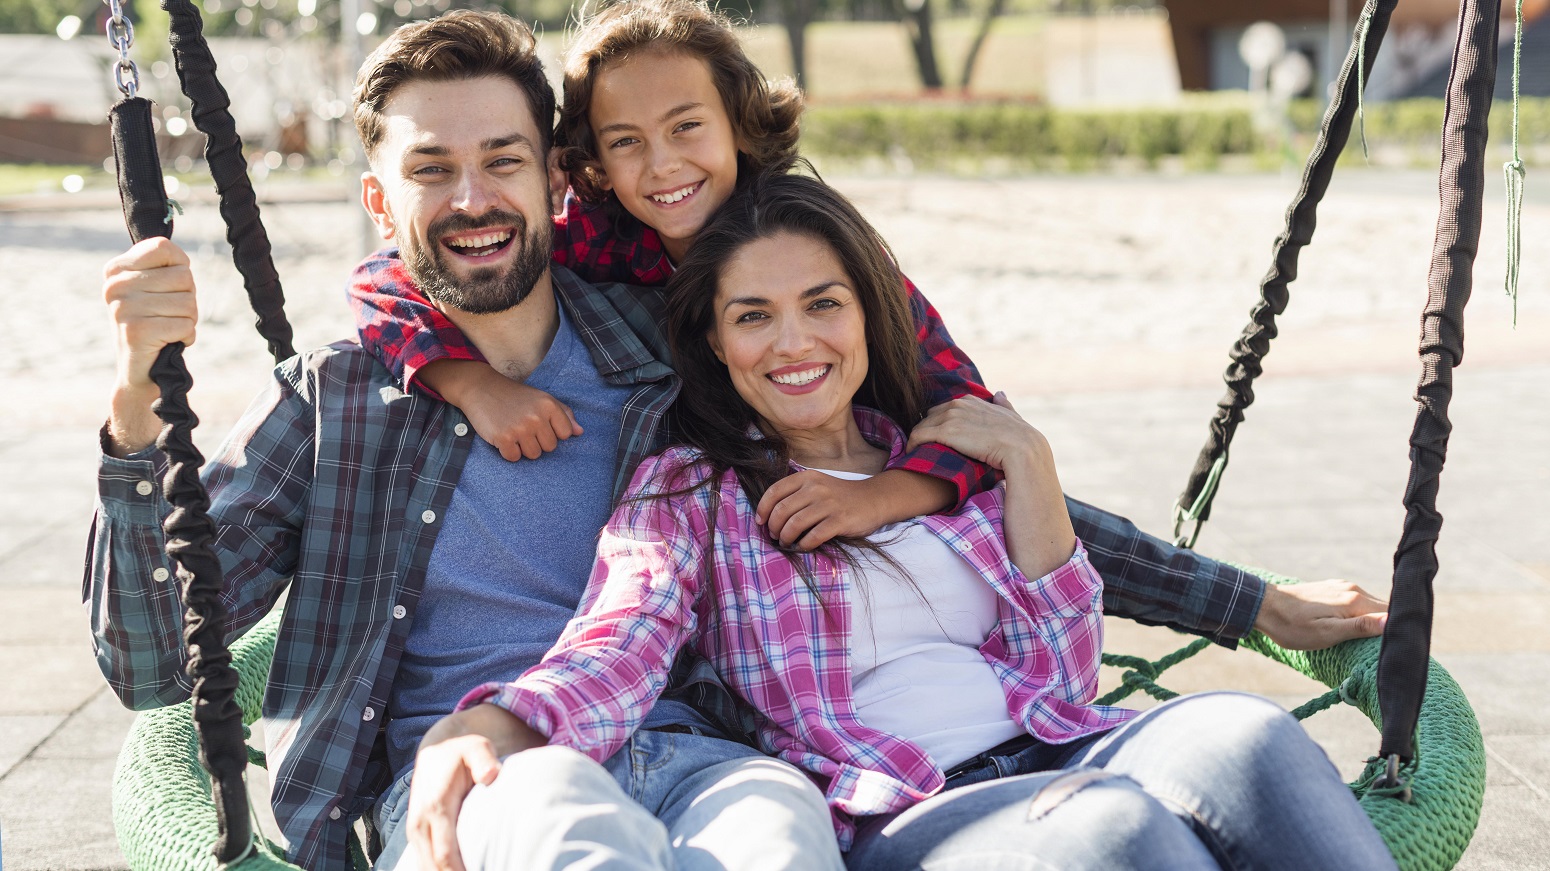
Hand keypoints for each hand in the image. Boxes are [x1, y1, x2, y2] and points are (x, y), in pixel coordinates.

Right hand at [102, 238, 197, 454]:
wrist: (140, 371)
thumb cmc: (155, 323)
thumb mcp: (155, 288)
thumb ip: (164, 265)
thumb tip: (178, 253)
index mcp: (115, 269)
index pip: (166, 248)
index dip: (180, 269)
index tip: (168, 288)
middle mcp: (114, 285)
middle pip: (183, 277)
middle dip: (187, 299)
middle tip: (168, 315)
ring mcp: (122, 308)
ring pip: (188, 302)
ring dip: (187, 320)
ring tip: (167, 329)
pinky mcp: (136, 331)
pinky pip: (186, 324)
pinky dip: (186, 336)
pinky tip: (168, 342)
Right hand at [408, 704, 545, 870]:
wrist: (437, 750)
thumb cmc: (461, 752)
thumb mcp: (476, 748)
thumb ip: (484, 761)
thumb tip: (490, 775)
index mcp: (436, 806)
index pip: (445, 853)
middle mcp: (421, 822)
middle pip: (433, 866)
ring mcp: (416, 830)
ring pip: (425, 866)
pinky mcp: (417, 834)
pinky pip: (424, 860)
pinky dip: (437, 869)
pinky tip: (457, 870)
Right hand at [429, 361, 582, 460]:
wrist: (481, 388)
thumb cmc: (514, 396)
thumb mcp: (542, 398)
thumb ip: (563, 414)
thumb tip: (580, 432)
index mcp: (549, 405)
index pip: (565, 434)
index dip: (552, 432)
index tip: (540, 424)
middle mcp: (536, 417)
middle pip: (549, 447)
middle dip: (537, 441)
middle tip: (523, 426)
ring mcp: (520, 428)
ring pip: (533, 455)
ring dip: (523, 447)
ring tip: (514, 431)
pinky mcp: (503, 438)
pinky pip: (514, 458)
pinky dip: (508, 451)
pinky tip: (503, 436)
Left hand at [756, 471, 879, 549]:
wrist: (873, 499)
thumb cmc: (840, 496)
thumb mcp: (817, 486)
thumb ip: (796, 495)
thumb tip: (770, 516)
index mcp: (807, 478)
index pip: (774, 491)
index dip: (763, 509)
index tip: (760, 522)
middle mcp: (816, 488)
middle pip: (782, 510)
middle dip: (773, 527)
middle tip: (775, 536)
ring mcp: (828, 504)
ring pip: (795, 524)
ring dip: (786, 537)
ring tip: (786, 542)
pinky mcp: (840, 520)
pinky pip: (814, 536)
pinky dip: (804, 545)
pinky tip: (803, 547)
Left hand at [906, 394, 1046, 471]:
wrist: (1022, 449)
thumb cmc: (1019, 438)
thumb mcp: (1010, 415)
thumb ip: (1003, 404)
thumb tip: (1000, 392)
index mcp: (970, 400)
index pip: (943, 409)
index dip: (938, 424)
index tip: (936, 439)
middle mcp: (958, 404)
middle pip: (929, 417)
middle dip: (926, 431)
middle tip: (923, 448)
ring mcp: (951, 416)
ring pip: (921, 426)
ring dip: (917, 440)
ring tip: (915, 454)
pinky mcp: (946, 432)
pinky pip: (918, 436)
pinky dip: (912, 445)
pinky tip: (913, 455)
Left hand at [1253, 580, 1388, 650]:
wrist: (1263, 607)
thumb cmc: (1292, 626)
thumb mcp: (1327, 633)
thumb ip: (1359, 627)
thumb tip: (1392, 621)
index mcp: (1354, 600)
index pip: (1392, 613)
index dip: (1400, 629)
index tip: (1404, 647)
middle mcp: (1352, 589)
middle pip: (1384, 609)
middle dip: (1390, 626)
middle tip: (1393, 649)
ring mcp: (1342, 587)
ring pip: (1370, 606)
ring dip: (1374, 621)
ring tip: (1375, 642)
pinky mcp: (1332, 589)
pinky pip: (1355, 602)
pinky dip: (1360, 615)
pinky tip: (1355, 628)